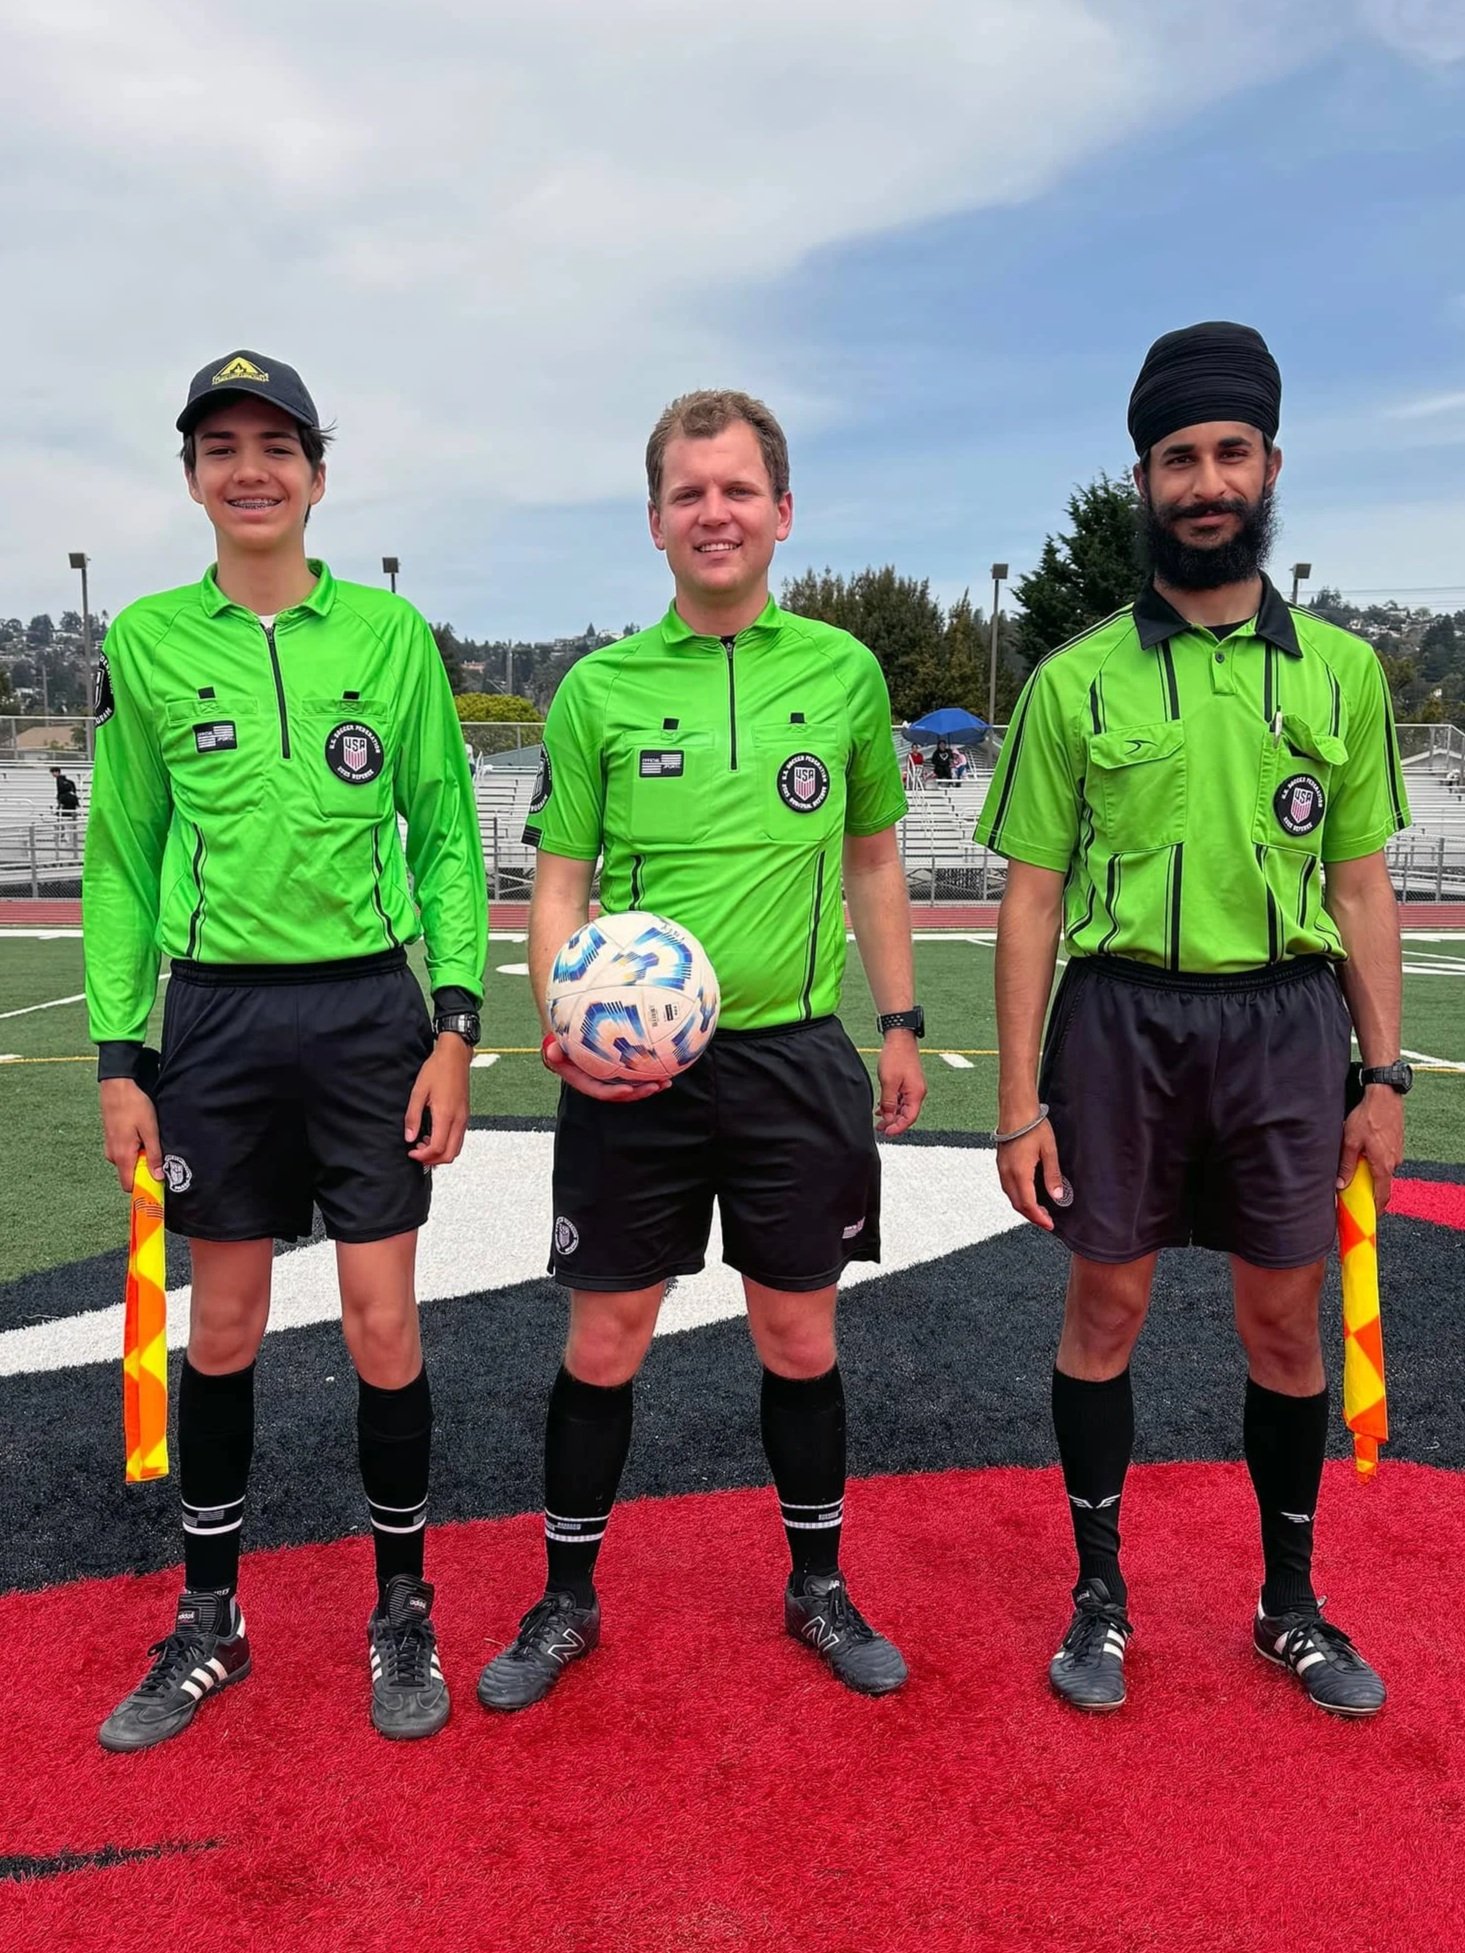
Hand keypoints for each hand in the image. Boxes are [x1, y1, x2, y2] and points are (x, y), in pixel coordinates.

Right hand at [100, 1079, 161, 1191]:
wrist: (117, 1087)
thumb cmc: (134, 1106)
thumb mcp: (150, 1130)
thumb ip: (154, 1155)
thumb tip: (158, 1177)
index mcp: (122, 1156)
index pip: (130, 1186)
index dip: (144, 1187)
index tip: (159, 1184)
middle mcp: (113, 1156)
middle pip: (130, 1175)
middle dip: (145, 1170)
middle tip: (158, 1155)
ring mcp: (110, 1148)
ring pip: (128, 1163)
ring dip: (141, 1157)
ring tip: (150, 1140)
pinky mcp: (111, 1140)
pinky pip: (124, 1153)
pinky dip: (135, 1149)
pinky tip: (142, 1135)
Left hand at [405, 1035, 472, 1164]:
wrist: (455, 1056)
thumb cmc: (437, 1069)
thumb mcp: (418, 1092)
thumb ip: (413, 1117)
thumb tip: (409, 1137)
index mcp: (446, 1115)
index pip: (438, 1148)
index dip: (423, 1156)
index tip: (411, 1151)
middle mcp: (459, 1120)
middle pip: (451, 1154)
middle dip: (433, 1160)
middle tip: (418, 1153)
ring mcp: (464, 1118)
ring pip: (456, 1148)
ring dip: (441, 1152)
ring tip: (424, 1144)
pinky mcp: (465, 1115)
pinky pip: (459, 1138)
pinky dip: (447, 1144)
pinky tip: (434, 1135)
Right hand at [542, 1033, 669, 1102]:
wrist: (567, 1036)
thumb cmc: (561, 1039)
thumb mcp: (554, 1045)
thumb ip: (553, 1050)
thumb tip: (552, 1052)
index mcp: (583, 1080)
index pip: (599, 1091)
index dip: (614, 1093)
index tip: (628, 1090)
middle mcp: (599, 1082)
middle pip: (620, 1092)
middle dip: (639, 1092)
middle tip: (656, 1086)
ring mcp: (610, 1076)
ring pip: (631, 1085)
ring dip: (649, 1086)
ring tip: (666, 1082)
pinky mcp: (619, 1069)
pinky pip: (635, 1073)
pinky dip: (649, 1072)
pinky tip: (666, 1068)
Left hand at [876, 1033, 925, 1134]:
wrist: (900, 1038)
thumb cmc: (896, 1057)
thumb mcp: (889, 1082)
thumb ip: (889, 1102)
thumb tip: (889, 1118)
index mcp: (916, 1094)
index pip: (909, 1118)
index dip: (898, 1127)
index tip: (886, 1132)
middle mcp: (917, 1092)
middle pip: (907, 1114)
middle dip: (893, 1123)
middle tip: (880, 1128)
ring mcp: (913, 1087)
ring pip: (903, 1107)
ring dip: (891, 1114)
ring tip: (878, 1120)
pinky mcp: (907, 1082)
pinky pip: (901, 1099)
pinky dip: (892, 1105)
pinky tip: (881, 1107)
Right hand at [996, 1113, 1065, 1230]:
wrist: (1015, 1109)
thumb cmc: (1033, 1126)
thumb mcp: (1049, 1150)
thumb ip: (1052, 1175)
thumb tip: (1057, 1196)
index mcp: (1019, 1172)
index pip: (1028, 1204)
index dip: (1038, 1218)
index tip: (1050, 1225)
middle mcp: (1007, 1173)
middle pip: (1017, 1204)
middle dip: (1031, 1216)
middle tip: (1047, 1221)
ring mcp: (1001, 1168)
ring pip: (1011, 1196)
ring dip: (1024, 1207)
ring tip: (1039, 1210)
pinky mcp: (1001, 1163)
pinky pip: (1007, 1187)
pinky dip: (1018, 1196)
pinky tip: (1028, 1194)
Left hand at [1336, 1085, 1404, 1208]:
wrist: (1384, 1095)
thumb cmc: (1367, 1116)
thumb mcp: (1350, 1141)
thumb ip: (1346, 1165)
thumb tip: (1340, 1184)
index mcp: (1383, 1165)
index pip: (1382, 1195)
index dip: (1376, 1209)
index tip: (1369, 1217)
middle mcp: (1394, 1162)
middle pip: (1382, 1184)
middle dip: (1370, 1192)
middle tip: (1356, 1195)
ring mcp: (1397, 1153)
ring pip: (1383, 1171)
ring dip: (1371, 1175)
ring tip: (1355, 1173)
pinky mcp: (1396, 1145)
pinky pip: (1386, 1161)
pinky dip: (1375, 1164)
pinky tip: (1363, 1157)